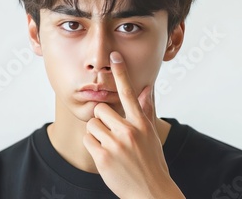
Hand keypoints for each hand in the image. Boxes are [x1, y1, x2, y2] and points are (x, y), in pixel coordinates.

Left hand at [83, 51, 183, 198]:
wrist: (151, 191)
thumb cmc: (152, 161)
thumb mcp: (152, 134)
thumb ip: (146, 109)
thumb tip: (146, 87)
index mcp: (142, 123)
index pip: (129, 92)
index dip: (121, 73)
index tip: (115, 55)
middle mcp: (129, 130)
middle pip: (101, 109)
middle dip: (102, 119)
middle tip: (111, 133)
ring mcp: (116, 144)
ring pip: (92, 124)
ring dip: (97, 134)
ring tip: (110, 146)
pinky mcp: (103, 157)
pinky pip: (88, 140)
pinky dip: (93, 146)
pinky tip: (105, 156)